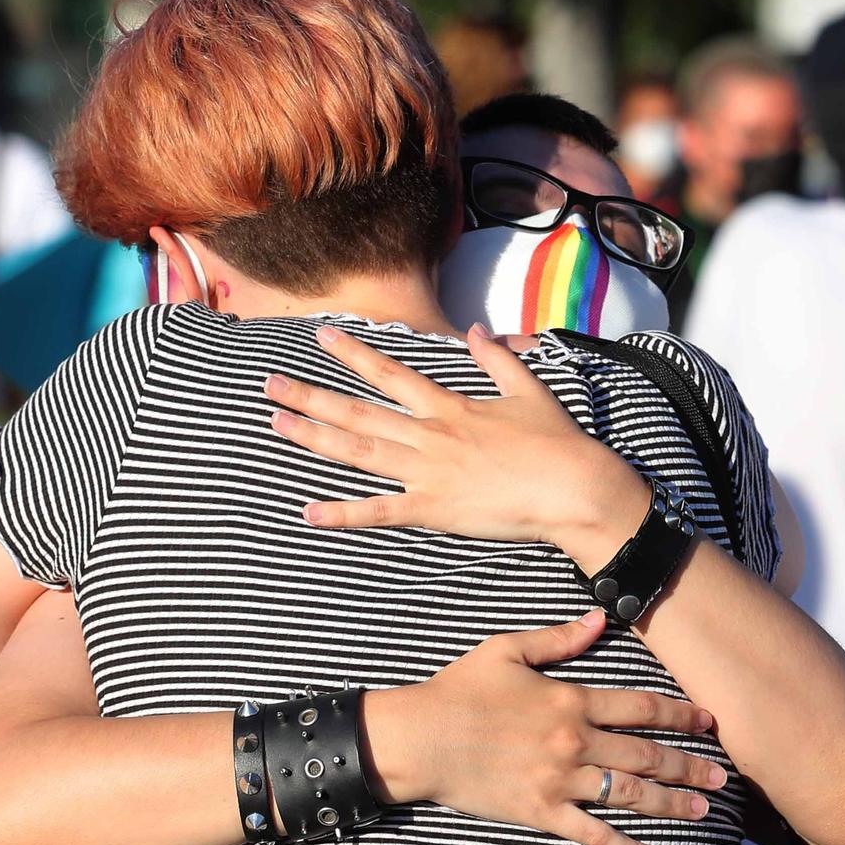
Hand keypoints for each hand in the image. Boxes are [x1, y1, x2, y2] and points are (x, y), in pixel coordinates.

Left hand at [266, 323, 649, 572]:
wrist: (573, 488)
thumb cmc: (557, 442)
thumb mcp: (529, 391)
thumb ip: (498, 360)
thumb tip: (477, 331)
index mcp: (450, 407)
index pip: (391, 375)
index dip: (354, 354)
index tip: (321, 337)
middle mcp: (430, 435)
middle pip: (359, 411)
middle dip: (311, 397)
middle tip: (270, 384)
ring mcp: (428, 473)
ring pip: (359, 452)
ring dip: (315, 439)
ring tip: (277, 425)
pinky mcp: (433, 510)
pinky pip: (380, 511)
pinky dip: (343, 513)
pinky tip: (309, 511)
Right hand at [368, 610, 728, 844]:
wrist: (421, 738)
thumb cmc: (461, 689)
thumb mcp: (508, 650)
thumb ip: (560, 638)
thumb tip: (601, 617)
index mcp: (571, 699)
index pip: (641, 707)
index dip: (679, 714)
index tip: (709, 722)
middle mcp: (575, 741)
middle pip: (646, 754)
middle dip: (689, 764)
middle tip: (723, 776)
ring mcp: (561, 779)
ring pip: (630, 793)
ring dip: (671, 802)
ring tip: (703, 810)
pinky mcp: (542, 811)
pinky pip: (592, 834)